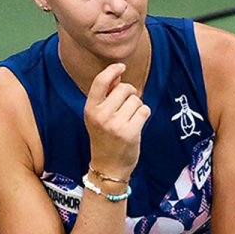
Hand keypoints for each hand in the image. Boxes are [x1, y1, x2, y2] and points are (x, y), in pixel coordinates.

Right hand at [84, 63, 151, 179]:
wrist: (108, 167)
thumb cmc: (105, 138)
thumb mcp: (97, 117)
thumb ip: (106, 96)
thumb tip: (117, 75)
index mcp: (90, 109)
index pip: (100, 81)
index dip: (112, 70)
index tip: (121, 66)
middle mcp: (100, 115)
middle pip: (125, 88)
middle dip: (130, 94)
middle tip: (127, 107)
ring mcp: (115, 124)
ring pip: (137, 99)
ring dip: (138, 107)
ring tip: (130, 119)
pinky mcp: (130, 132)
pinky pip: (145, 110)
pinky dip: (144, 115)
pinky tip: (136, 125)